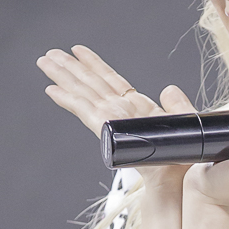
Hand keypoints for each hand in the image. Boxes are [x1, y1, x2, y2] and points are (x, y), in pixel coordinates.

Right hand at [39, 45, 196, 192]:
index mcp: (138, 107)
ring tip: (45, 61)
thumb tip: (169, 89)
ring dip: (63, 76)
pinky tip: (52, 90)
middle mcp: (121, 111)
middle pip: (91, 83)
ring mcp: (112, 119)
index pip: (112, 80)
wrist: (175, 178)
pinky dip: (68, 99)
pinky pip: (84, 110)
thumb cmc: (180, 156)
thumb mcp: (184, 121)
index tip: (78, 50)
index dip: (94, 64)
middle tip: (49, 54)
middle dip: (69, 67)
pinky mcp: (107, 130)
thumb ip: (177, 105)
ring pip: (83, 92)